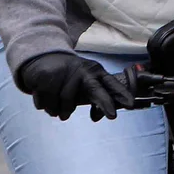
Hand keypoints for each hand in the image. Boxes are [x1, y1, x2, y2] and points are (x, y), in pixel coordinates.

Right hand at [16, 51, 135, 120]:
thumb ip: (92, 99)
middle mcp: (83, 71)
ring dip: (60, 111)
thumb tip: (96, 117)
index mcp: (95, 72)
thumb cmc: (68, 75)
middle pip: (95, 89)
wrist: (42, 56)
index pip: (110, 84)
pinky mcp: (47, 76)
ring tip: (57, 107)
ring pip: (66, 104)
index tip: (130, 104)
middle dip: (105, 102)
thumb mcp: (84, 83)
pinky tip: (44, 97)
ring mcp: (65, 72)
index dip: (121, 94)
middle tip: (113, 116)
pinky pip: (47, 103)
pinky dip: (45, 105)